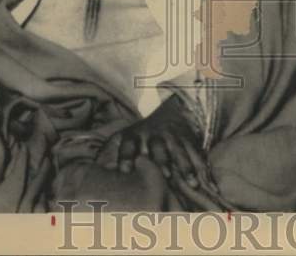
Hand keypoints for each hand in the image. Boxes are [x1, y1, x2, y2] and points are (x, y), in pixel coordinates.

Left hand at [96, 95, 216, 194]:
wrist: (174, 111)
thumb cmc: (142, 134)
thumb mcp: (123, 136)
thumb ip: (108, 153)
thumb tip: (88, 171)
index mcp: (135, 136)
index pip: (129, 145)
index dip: (126, 156)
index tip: (124, 170)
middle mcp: (155, 137)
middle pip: (158, 149)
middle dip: (161, 162)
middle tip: (164, 176)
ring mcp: (174, 138)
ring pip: (181, 152)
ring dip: (185, 167)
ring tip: (190, 184)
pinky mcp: (190, 141)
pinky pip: (198, 155)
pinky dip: (202, 169)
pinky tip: (207, 183)